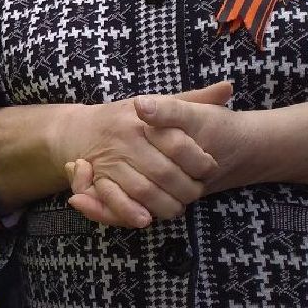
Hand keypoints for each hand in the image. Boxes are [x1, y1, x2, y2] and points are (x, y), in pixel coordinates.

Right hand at [66, 82, 234, 227]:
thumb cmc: (128, 118)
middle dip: (186, 188)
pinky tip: (146, 219)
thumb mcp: (159, 102)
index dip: (199, 160)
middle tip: (197, 193)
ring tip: (178, 208)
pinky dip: (128, 211)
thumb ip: (193, 99)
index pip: (177, 142)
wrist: (79, 129)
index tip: (211, 168)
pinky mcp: (97, 178)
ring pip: (143, 189)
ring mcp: (110, 159)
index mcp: (143, 118)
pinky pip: (113, 198)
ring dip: (164, 205)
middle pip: (163, 171)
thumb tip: (228, 88)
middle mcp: (126, 137)